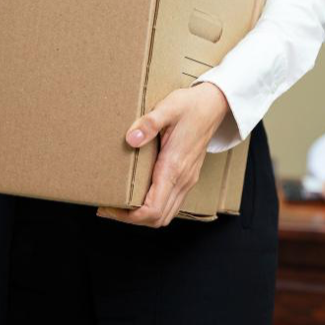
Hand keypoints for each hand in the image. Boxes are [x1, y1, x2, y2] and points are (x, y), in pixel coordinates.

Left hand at [97, 83, 229, 227]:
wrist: (214, 105)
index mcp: (174, 168)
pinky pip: (170, 204)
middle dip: (131, 219)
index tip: (109, 207)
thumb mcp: (168, 108)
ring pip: (165, 214)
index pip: (152, 209)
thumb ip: (149, 123)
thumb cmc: (191, 106)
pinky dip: (153, 208)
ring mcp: (187, 180)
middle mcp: (182, 180)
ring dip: (143, 216)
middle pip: (157, 218)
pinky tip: (138, 195)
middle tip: (109, 207)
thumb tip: (130, 139)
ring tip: (121, 204)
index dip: (128, 216)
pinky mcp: (187, 177)